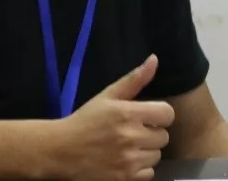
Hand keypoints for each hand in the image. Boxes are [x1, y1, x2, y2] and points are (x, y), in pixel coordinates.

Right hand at [56, 54, 174, 180]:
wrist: (60, 152)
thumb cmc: (85, 120)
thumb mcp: (107, 96)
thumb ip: (134, 79)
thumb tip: (155, 59)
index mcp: (128, 113)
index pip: (167, 114)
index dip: (159, 114)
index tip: (148, 117)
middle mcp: (131, 138)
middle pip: (163, 136)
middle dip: (151, 133)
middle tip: (133, 133)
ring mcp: (128, 161)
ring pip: (156, 156)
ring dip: (146, 152)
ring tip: (127, 148)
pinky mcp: (124, 179)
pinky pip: (149, 174)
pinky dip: (140, 170)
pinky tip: (125, 162)